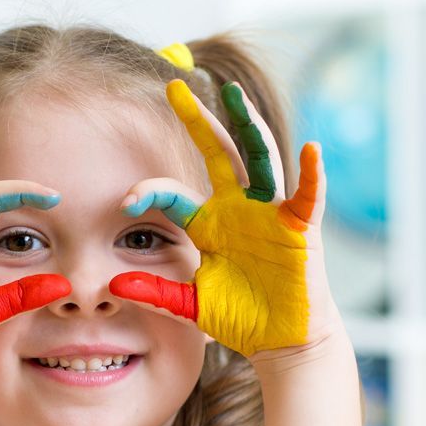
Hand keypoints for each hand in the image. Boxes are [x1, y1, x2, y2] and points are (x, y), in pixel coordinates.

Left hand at [109, 79, 334, 357]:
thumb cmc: (241, 318)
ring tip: (234, 93)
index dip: (149, 192)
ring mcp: (270, 213)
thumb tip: (114, 287)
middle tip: (175, 86)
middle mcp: (238, 208)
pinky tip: (310, 149)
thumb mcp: (189, 305)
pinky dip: (312, 173)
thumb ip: (155, 292)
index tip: (126, 201)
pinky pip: (307, 195)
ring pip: (258, 158)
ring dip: (247, 125)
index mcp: (209, 223)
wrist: (281, 340)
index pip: (173, 193)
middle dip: (198, 120)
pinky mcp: (300, 228)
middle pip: (217, 153)